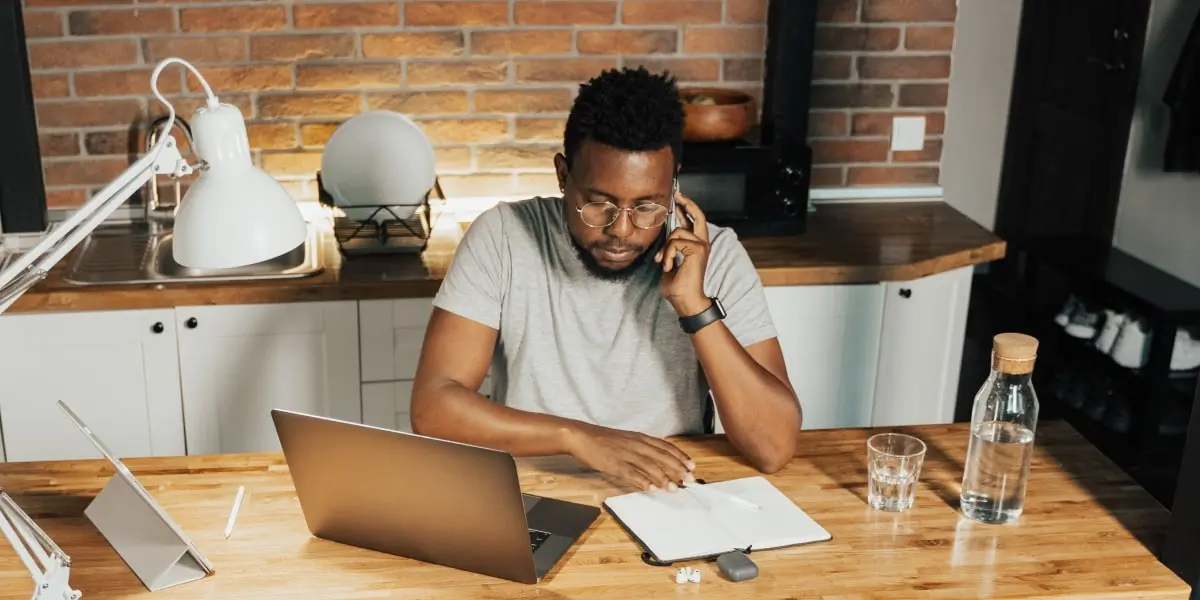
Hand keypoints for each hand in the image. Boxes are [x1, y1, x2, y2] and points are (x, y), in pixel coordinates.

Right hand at [564, 422, 695, 491]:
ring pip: (649, 465)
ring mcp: (625, 454)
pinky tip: (651, 489)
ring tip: (674, 488)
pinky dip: (642, 481)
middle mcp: (635, 444)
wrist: (581, 436)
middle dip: (677, 468)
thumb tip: (656, 458)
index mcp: (639, 437)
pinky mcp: (613, 463)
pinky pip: (631, 473)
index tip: (691, 465)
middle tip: (689, 479)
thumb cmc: (603, 439)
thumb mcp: (626, 439)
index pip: (665, 446)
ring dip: (663, 477)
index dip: (680, 456)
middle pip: (661, 456)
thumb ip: (641, 447)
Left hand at [654, 191, 711, 316]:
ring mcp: (701, 246)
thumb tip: (663, 243)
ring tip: (664, 264)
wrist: (686, 301)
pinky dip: (667, 254)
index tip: (678, 201)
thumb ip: (669, 252)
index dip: (686, 210)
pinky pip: (674, 242)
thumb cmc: (678, 287)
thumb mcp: (669, 264)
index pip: (693, 222)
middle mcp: (702, 244)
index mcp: (696, 246)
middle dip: (688, 203)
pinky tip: (668, 266)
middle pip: (698, 216)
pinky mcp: (697, 250)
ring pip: (677, 232)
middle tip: (678, 195)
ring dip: (665, 249)